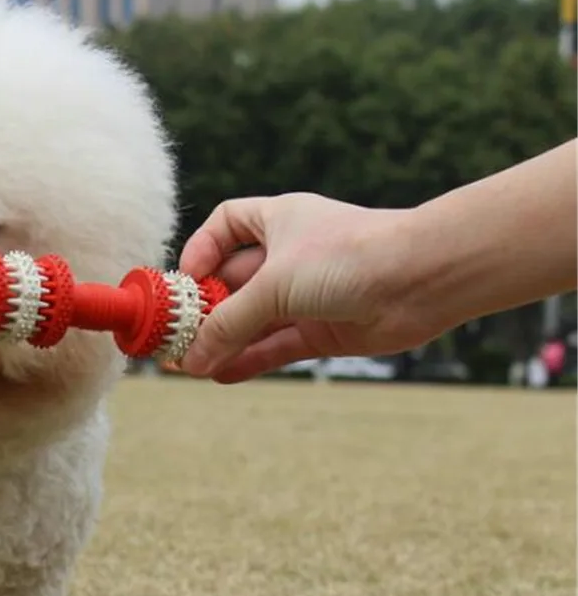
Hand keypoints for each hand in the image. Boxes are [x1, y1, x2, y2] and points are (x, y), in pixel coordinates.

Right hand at [176, 193, 438, 382]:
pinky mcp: (321, 330)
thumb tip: (191, 360)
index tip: (185, 279)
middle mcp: (289, 256)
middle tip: (174, 338)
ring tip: (190, 366)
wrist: (422, 279)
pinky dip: (249, 360)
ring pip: (252, 320)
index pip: (226, 225)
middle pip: (233, 282)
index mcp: (277, 221)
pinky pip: (275, 347)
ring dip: (222, 342)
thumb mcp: (274, 285)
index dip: (202, 249)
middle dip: (204, 310)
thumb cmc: (349, 256)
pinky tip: (222, 374)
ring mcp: (306, 295)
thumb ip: (228, 324)